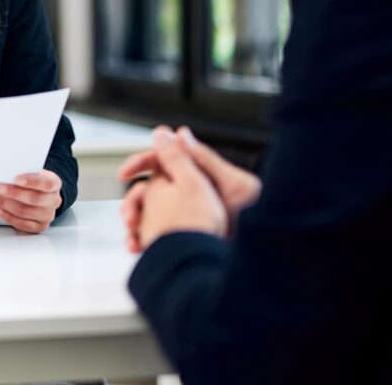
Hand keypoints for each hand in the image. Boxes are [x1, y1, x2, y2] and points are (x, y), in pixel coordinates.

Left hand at [0, 169, 61, 233]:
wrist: (43, 195)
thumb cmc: (34, 182)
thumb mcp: (33, 173)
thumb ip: (23, 172)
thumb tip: (5, 173)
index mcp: (55, 184)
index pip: (46, 183)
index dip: (31, 182)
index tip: (16, 179)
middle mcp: (54, 201)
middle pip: (34, 198)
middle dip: (13, 193)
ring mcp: (48, 215)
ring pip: (25, 212)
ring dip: (6, 204)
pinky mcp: (40, 226)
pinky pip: (23, 224)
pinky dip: (9, 217)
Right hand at [119, 125, 260, 245]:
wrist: (266, 258)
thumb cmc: (259, 220)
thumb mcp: (234, 185)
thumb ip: (204, 159)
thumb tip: (176, 134)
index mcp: (199, 176)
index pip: (163, 162)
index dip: (142, 164)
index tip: (125, 172)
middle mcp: (188, 194)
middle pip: (148, 189)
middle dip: (133, 201)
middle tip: (129, 215)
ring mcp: (184, 217)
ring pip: (147, 214)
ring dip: (135, 222)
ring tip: (133, 235)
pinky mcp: (182, 238)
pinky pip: (155, 236)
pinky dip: (143, 241)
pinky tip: (140, 247)